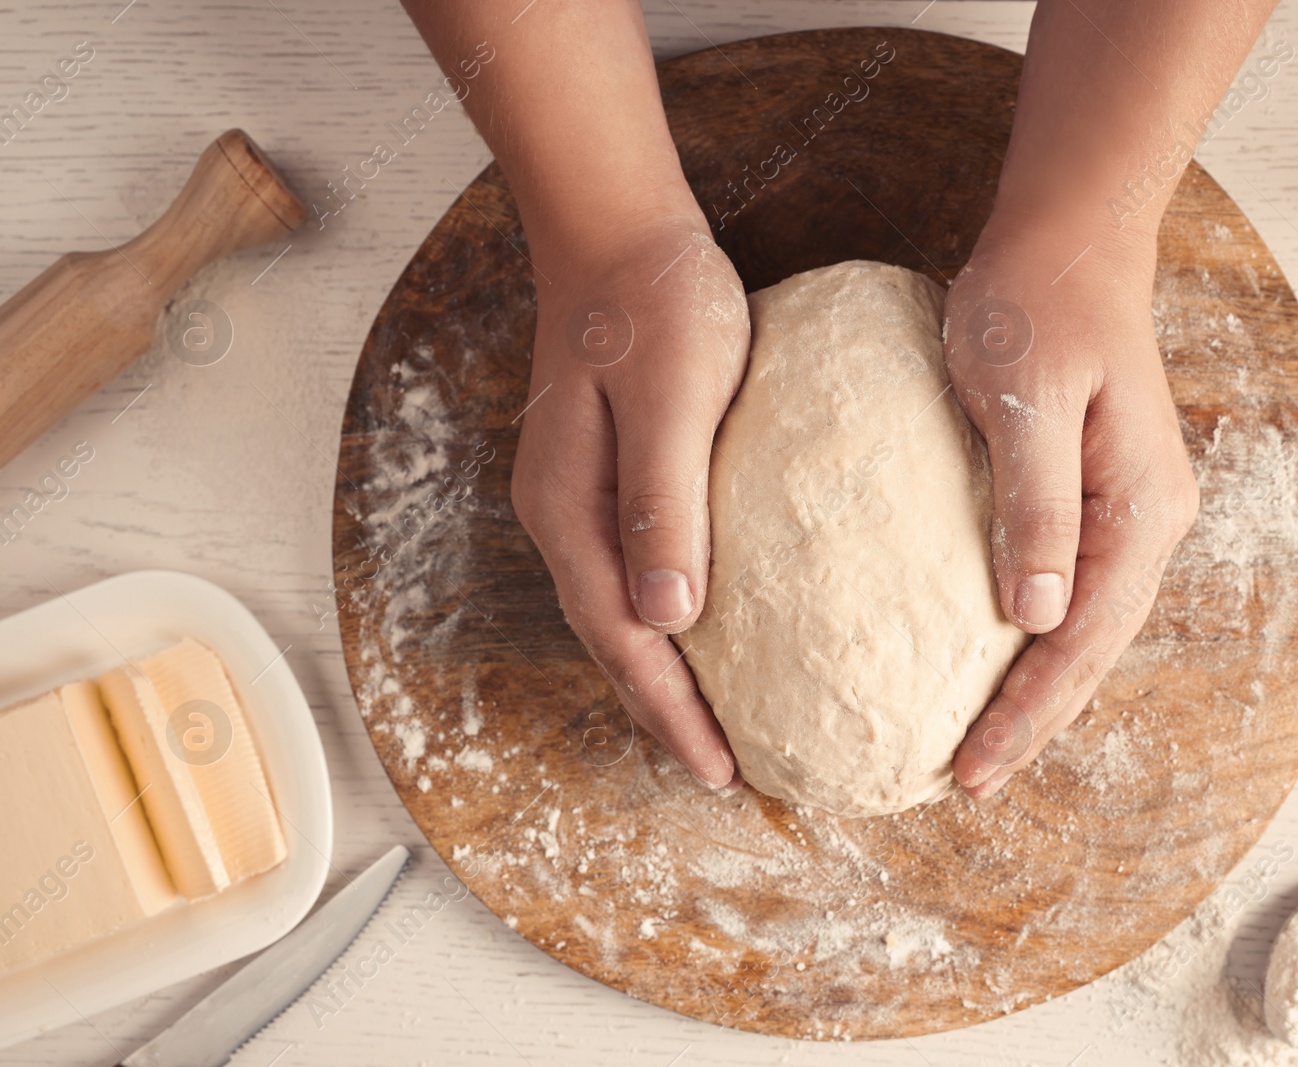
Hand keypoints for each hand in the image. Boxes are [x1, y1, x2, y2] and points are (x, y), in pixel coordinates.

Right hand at [510, 213, 749, 790]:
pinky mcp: (605, 476)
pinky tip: (704, 632)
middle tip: (727, 772)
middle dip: (665, 713)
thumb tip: (671, 618)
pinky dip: (666, 621)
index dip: (670, 710)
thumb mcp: (673, 393)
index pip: (623, 638)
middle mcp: (562, 514)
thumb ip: (666, 502)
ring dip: (662, 676)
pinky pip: (631, 572)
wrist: (617, 231)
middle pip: (613, 641)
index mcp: (570, 507)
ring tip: (715, 726)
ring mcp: (577, 497)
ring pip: (619, 613)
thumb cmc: (655, 302)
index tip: (720, 771)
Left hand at [942, 224, 1199, 799]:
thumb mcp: (1027, 400)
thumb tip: (1032, 618)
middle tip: (963, 784)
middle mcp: (1147, 522)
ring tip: (976, 747)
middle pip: (1091, 651)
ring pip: (1081, 628)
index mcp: (1141, 509)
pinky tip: (989, 660)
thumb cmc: (1039, 306)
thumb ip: (1035, 507)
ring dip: (1034, 692)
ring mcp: (1124, 510)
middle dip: (1032, 723)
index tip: (969, 769)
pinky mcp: (1090, 495)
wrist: (1067, 239)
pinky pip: (1065, 588)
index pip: (1082, 639)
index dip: (1027, 713)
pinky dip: (1029, 639)